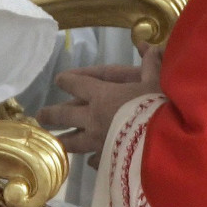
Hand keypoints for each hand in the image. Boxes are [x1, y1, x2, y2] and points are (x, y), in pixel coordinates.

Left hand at [36, 46, 162, 167]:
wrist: (167, 142)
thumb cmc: (160, 106)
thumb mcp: (158, 81)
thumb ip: (151, 63)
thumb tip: (148, 45)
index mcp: (102, 95)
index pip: (77, 84)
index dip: (67, 80)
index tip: (59, 80)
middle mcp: (94, 118)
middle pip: (65, 115)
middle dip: (51, 114)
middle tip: (40, 115)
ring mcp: (98, 141)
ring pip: (73, 141)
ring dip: (63, 140)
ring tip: (54, 140)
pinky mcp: (108, 160)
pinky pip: (96, 159)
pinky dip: (93, 159)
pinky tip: (90, 162)